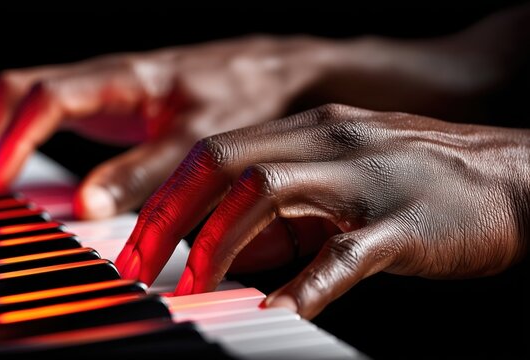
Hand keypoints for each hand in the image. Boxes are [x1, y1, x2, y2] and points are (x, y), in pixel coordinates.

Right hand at [0, 35, 328, 218]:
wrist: (271, 74)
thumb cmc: (241, 97)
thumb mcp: (196, 140)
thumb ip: (143, 174)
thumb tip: (84, 206)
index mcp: (123, 78)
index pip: (45, 97)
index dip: (12, 137)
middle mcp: (106, 77)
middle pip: (21, 89)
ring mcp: (107, 89)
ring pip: (32, 97)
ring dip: (2, 133)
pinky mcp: (116, 104)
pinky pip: (55, 112)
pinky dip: (30, 137)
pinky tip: (27, 165)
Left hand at [116, 104, 529, 318]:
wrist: (517, 177)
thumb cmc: (421, 183)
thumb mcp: (341, 184)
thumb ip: (284, 213)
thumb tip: (222, 252)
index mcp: (310, 129)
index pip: (214, 152)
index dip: (165, 198)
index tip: (133, 246)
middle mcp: (330, 140)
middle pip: (224, 162)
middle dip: (170, 217)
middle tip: (138, 268)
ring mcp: (367, 177)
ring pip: (269, 192)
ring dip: (219, 244)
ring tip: (193, 289)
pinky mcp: (404, 223)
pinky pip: (344, 253)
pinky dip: (303, 284)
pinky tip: (275, 311)